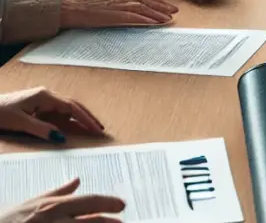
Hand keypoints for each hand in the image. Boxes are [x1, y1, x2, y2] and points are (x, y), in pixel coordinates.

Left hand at [0, 88, 103, 141]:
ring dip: (79, 117)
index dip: (86, 118)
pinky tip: (72, 126)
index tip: (96, 129)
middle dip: (87, 117)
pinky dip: (68, 120)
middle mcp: (47, 96)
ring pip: (66, 109)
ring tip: (90, 128)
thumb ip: (41, 129)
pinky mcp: (37, 106)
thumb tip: (61, 138)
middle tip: (100, 128)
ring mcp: (42, 100)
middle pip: (73, 105)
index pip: (72, 107)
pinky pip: (57, 113)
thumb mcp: (19, 122)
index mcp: (45, 96)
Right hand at [0, 178, 124, 222]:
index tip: (122, 205)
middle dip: (108, 222)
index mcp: (53, 206)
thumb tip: (77, 180)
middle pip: (91, 221)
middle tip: (121, 222)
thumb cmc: (10, 220)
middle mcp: (55, 220)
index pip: (88, 201)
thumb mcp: (33, 202)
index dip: (108, 203)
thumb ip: (58, 192)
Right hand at [59, 0, 177, 28]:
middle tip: (175, 11)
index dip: (158, 0)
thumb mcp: (107, 2)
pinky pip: (134, 17)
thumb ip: (120, 3)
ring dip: (158, 13)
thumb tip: (131, 9)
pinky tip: (155, 23)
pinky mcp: (114, 15)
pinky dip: (146, 19)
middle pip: (147, 0)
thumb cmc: (86, 7)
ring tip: (168, 18)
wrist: (71, 9)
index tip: (169, 5)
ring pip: (143, 8)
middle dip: (163, 6)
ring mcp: (118, 5)